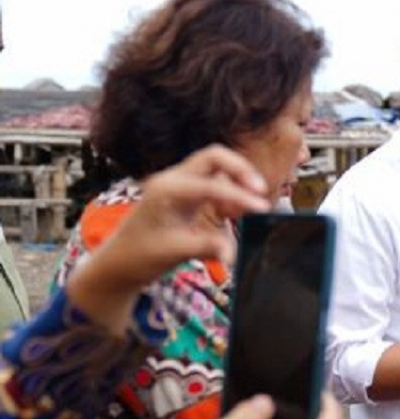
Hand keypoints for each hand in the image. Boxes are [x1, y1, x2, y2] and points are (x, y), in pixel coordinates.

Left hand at [84, 145, 270, 292]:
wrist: (118, 262)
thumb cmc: (139, 255)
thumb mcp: (173, 252)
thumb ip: (205, 247)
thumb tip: (232, 254)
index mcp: (167, 190)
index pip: (211, 184)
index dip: (239, 195)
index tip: (261, 209)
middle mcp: (173, 179)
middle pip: (215, 156)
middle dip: (241, 169)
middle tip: (260, 190)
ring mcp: (179, 184)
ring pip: (217, 165)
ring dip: (238, 178)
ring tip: (251, 204)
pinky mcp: (186, 193)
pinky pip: (215, 181)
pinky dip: (230, 190)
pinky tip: (235, 211)